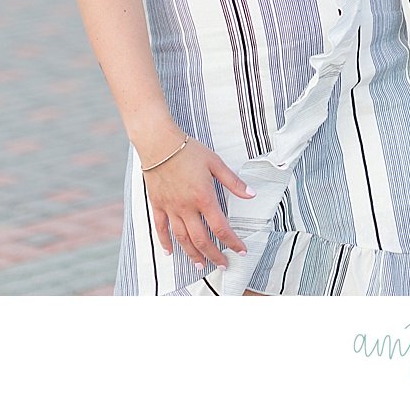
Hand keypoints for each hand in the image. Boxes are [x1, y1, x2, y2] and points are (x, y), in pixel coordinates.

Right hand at [140, 134, 255, 268]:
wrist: (159, 143)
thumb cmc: (188, 150)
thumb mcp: (215, 163)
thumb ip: (233, 182)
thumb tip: (251, 194)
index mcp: (204, 197)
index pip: (221, 227)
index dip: (232, 242)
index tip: (240, 251)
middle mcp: (187, 207)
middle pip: (201, 239)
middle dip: (214, 255)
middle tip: (223, 265)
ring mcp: (171, 208)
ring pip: (182, 238)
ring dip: (192, 254)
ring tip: (200, 265)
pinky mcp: (158, 205)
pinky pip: (161, 228)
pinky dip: (165, 242)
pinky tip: (170, 252)